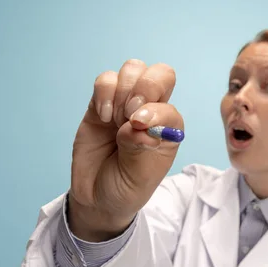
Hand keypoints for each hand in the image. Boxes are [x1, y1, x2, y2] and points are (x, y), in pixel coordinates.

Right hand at [68, 59, 183, 240]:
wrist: (98, 197)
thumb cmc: (128, 187)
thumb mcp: (140, 175)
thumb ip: (140, 147)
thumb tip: (138, 122)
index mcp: (169, 127)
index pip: (169, 104)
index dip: (154, 110)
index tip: (138, 126)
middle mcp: (151, 110)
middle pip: (160, 73)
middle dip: (145, 86)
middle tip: (129, 114)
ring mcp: (126, 103)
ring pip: (133, 69)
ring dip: (124, 90)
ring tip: (115, 120)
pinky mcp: (101, 103)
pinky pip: (106, 79)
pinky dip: (104, 92)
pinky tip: (103, 116)